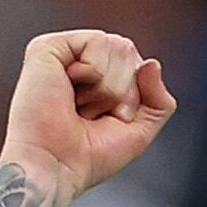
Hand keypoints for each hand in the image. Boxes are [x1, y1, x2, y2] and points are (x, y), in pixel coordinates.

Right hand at [0, 29, 175, 199]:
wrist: (57, 165)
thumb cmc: (88, 156)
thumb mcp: (140, 131)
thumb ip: (158, 99)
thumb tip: (152, 63)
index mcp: (98, 81)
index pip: (139, 66)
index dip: (135, 98)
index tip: (109, 120)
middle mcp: (80, 64)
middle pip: (130, 53)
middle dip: (124, 91)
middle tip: (93, 114)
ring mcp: (64, 54)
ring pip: (119, 46)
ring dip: (110, 86)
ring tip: (80, 104)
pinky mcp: (48, 47)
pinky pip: (98, 41)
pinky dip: (96, 72)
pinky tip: (70, 89)